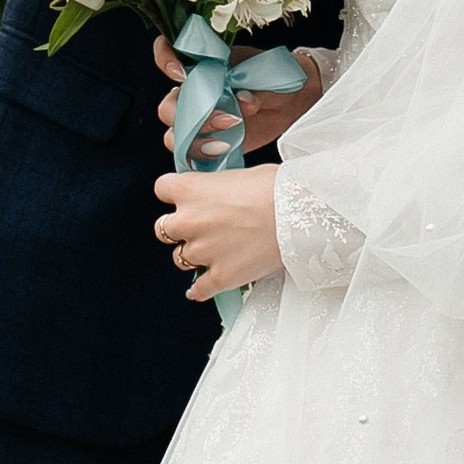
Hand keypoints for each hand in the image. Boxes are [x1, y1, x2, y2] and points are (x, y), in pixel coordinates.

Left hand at [152, 164, 280, 295]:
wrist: (301, 214)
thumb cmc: (278, 187)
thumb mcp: (241, 174)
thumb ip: (217, 187)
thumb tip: (217, 195)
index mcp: (191, 189)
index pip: (162, 188)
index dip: (174, 192)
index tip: (185, 196)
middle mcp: (189, 221)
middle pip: (163, 228)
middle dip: (181, 227)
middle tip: (202, 225)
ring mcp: (203, 252)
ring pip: (180, 259)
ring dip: (194, 254)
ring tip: (216, 249)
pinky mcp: (220, 277)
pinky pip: (197, 290)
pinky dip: (200, 289)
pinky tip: (206, 284)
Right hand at [153, 36, 324, 162]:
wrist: (293, 101)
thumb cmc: (279, 78)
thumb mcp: (272, 78)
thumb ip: (258, 89)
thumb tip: (244, 100)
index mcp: (205, 65)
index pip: (169, 53)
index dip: (165, 61)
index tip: (181, 74)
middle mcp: (196, 92)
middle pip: (168, 107)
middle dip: (186, 118)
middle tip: (225, 120)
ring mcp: (200, 120)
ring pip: (174, 135)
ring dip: (193, 142)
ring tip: (224, 143)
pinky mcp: (209, 142)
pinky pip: (190, 155)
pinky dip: (198, 160)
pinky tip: (220, 156)